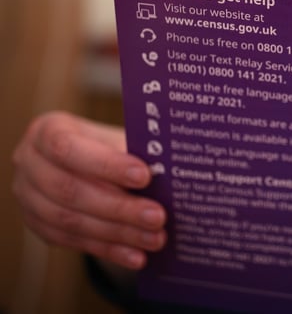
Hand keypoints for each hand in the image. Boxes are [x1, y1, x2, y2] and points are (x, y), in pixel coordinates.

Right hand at [12, 111, 166, 268]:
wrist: (87, 162)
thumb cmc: (108, 145)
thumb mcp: (117, 138)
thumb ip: (136, 152)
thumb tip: (167, 176)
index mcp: (48, 131)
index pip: (69, 148)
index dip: (107, 165)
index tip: (145, 176)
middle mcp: (30, 163)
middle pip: (70, 190)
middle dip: (119, 207)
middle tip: (158, 217)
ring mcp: (29, 197)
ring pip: (71, 221)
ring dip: (118, 233)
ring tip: (155, 238)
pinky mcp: (39, 226)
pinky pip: (74, 242)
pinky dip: (109, 250)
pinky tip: (137, 255)